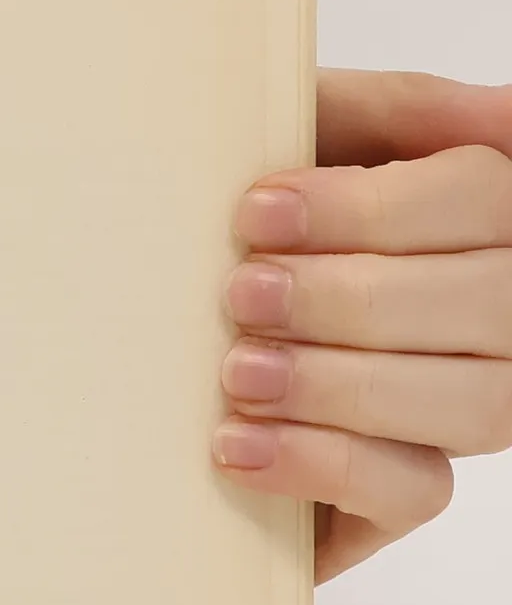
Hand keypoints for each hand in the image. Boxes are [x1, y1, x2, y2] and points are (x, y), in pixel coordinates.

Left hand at [215, 70, 511, 580]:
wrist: (130, 360)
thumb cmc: (229, 234)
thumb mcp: (290, 143)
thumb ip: (385, 111)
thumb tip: (496, 113)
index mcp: (473, 219)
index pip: (484, 198)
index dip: (374, 208)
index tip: (255, 213)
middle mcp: (491, 315)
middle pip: (490, 303)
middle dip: (352, 297)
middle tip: (240, 295)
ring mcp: (459, 408)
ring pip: (476, 403)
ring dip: (341, 383)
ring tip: (237, 371)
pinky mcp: (402, 493)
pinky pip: (417, 490)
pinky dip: (321, 462)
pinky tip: (237, 444)